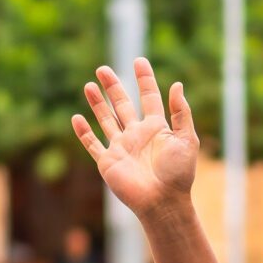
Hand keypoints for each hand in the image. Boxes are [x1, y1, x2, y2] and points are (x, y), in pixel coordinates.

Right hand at [73, 59, 199, 222]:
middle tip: (103, 69)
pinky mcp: (108, 162)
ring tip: (88, 85)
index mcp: (156, 127)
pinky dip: (84, 133)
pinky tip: (76, 118)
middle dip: (113, 87)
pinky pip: (93, 145)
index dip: (144, 79)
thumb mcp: (186, 139)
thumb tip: (176, 84)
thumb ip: (181, 112)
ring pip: (106, 120)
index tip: (139, 61)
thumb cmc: (178, 173)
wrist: (162, 201)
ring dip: (97, 103)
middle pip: (122, 104)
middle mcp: (137, 134)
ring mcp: (121, 147)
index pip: (149, 97)